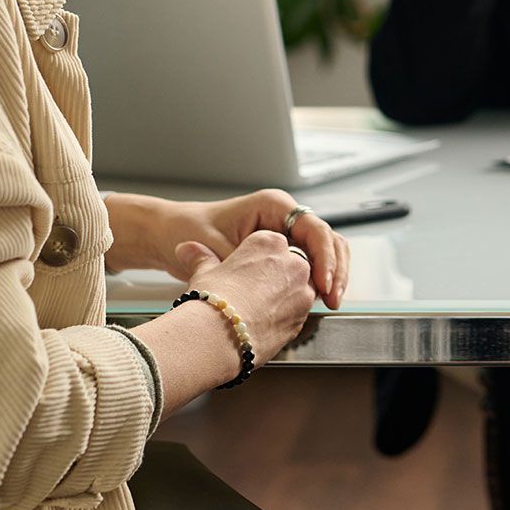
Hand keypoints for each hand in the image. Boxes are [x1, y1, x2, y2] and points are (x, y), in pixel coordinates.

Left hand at [160, 189, 350, 308]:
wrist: (173, 233)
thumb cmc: (189, 229)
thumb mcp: (214, 246)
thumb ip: (241, 265)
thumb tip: (265, 289)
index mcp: (274, 206)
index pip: (315, 230)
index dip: (324, 258)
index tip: (323, 285)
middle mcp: (286, 216)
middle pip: (329, 240)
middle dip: (336, 270)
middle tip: (334, 299)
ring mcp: (287, 233)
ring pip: (326, 252)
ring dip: (333, 277)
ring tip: (332, 303)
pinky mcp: (284, 251)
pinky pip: (312, 264)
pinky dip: (319, 282)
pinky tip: (318, 302)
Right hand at [174, 230, 318, 366]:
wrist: (218, 339)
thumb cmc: (211, 302)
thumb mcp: (204, 272)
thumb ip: (202, 258)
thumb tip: (187, 249)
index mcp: (270, 242)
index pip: (270, 245)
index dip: (255, 261)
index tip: (242, 274)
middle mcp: (293, 262)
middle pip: (288, 264)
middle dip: (273, 277)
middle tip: (249, 294)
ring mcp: (302, 290)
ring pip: (297, 289)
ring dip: (282, 297)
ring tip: (255, 310)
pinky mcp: (304, 317)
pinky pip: (298, 312)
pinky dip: (285, 317)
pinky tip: (263, 324)